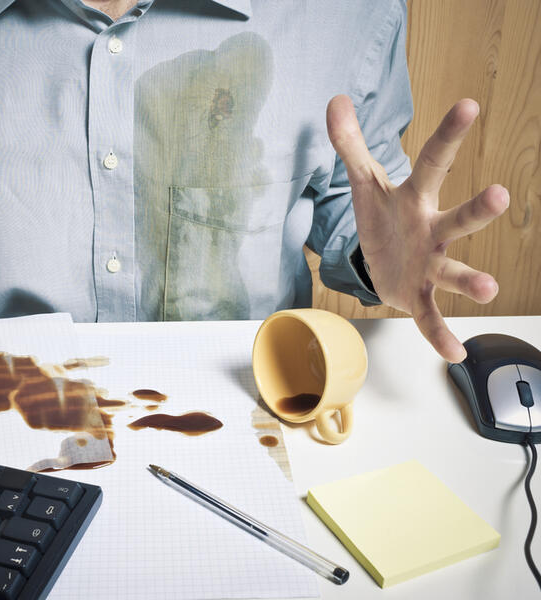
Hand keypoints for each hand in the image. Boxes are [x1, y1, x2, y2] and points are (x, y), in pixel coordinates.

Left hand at [326, 95, 508, 362]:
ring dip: (472, 280)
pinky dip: (440, 334)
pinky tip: (455, 353)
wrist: (381, 262)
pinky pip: (432, 316)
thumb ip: (349, 145)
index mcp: (415, 198)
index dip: (448, 135)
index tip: (468, 105)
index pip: (433, 161)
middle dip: (476, 210)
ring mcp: (431, 264)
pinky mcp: (420, 295)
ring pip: (455, 269)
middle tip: (500, 195)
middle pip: (457, 219)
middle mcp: (433, 230)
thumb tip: (334, 100)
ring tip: (489, 289)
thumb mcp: (361, 183)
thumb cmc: (381, 217)